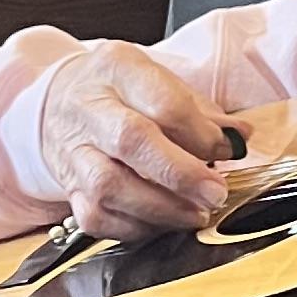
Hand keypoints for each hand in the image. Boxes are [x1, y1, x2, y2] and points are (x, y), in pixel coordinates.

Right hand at [35, 42, 236, 241]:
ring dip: (161, 208)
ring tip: (195, 213)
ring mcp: (73, 151)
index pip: (162, 101)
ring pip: (109, 186)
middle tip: (214, 193)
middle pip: (130, 140)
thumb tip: (239, 137)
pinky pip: (98, 217)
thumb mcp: (157, 79)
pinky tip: (163, 223)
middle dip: (180, 173)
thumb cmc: (118, 92)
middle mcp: (89, 108)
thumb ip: (200, 109)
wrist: (57, 104)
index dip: (200, 132)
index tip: (229, 150)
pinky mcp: (68, 189)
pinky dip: (136, 227)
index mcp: (117, 70)